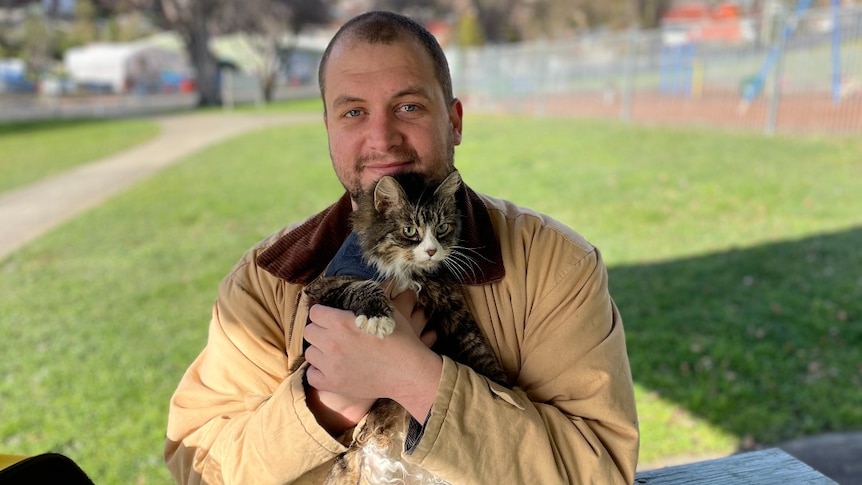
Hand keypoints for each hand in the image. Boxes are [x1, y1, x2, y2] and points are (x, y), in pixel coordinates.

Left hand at [304, 290, 441, 424]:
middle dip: (320, 331)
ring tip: (336, 353)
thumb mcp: (386, 311)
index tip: (332, 318)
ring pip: (310, 353)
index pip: (314, 312)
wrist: (409, 372)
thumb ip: (365, 301)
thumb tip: (356, 292)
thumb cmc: (401, 340)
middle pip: (309, 332)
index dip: (324, 313)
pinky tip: (332, 369)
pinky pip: (311, 376)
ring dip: (320, 351)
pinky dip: (319, 372)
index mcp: (341, 322)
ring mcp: (331, 365)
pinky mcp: (333, 384)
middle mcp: (332, 342)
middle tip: (334, 335)